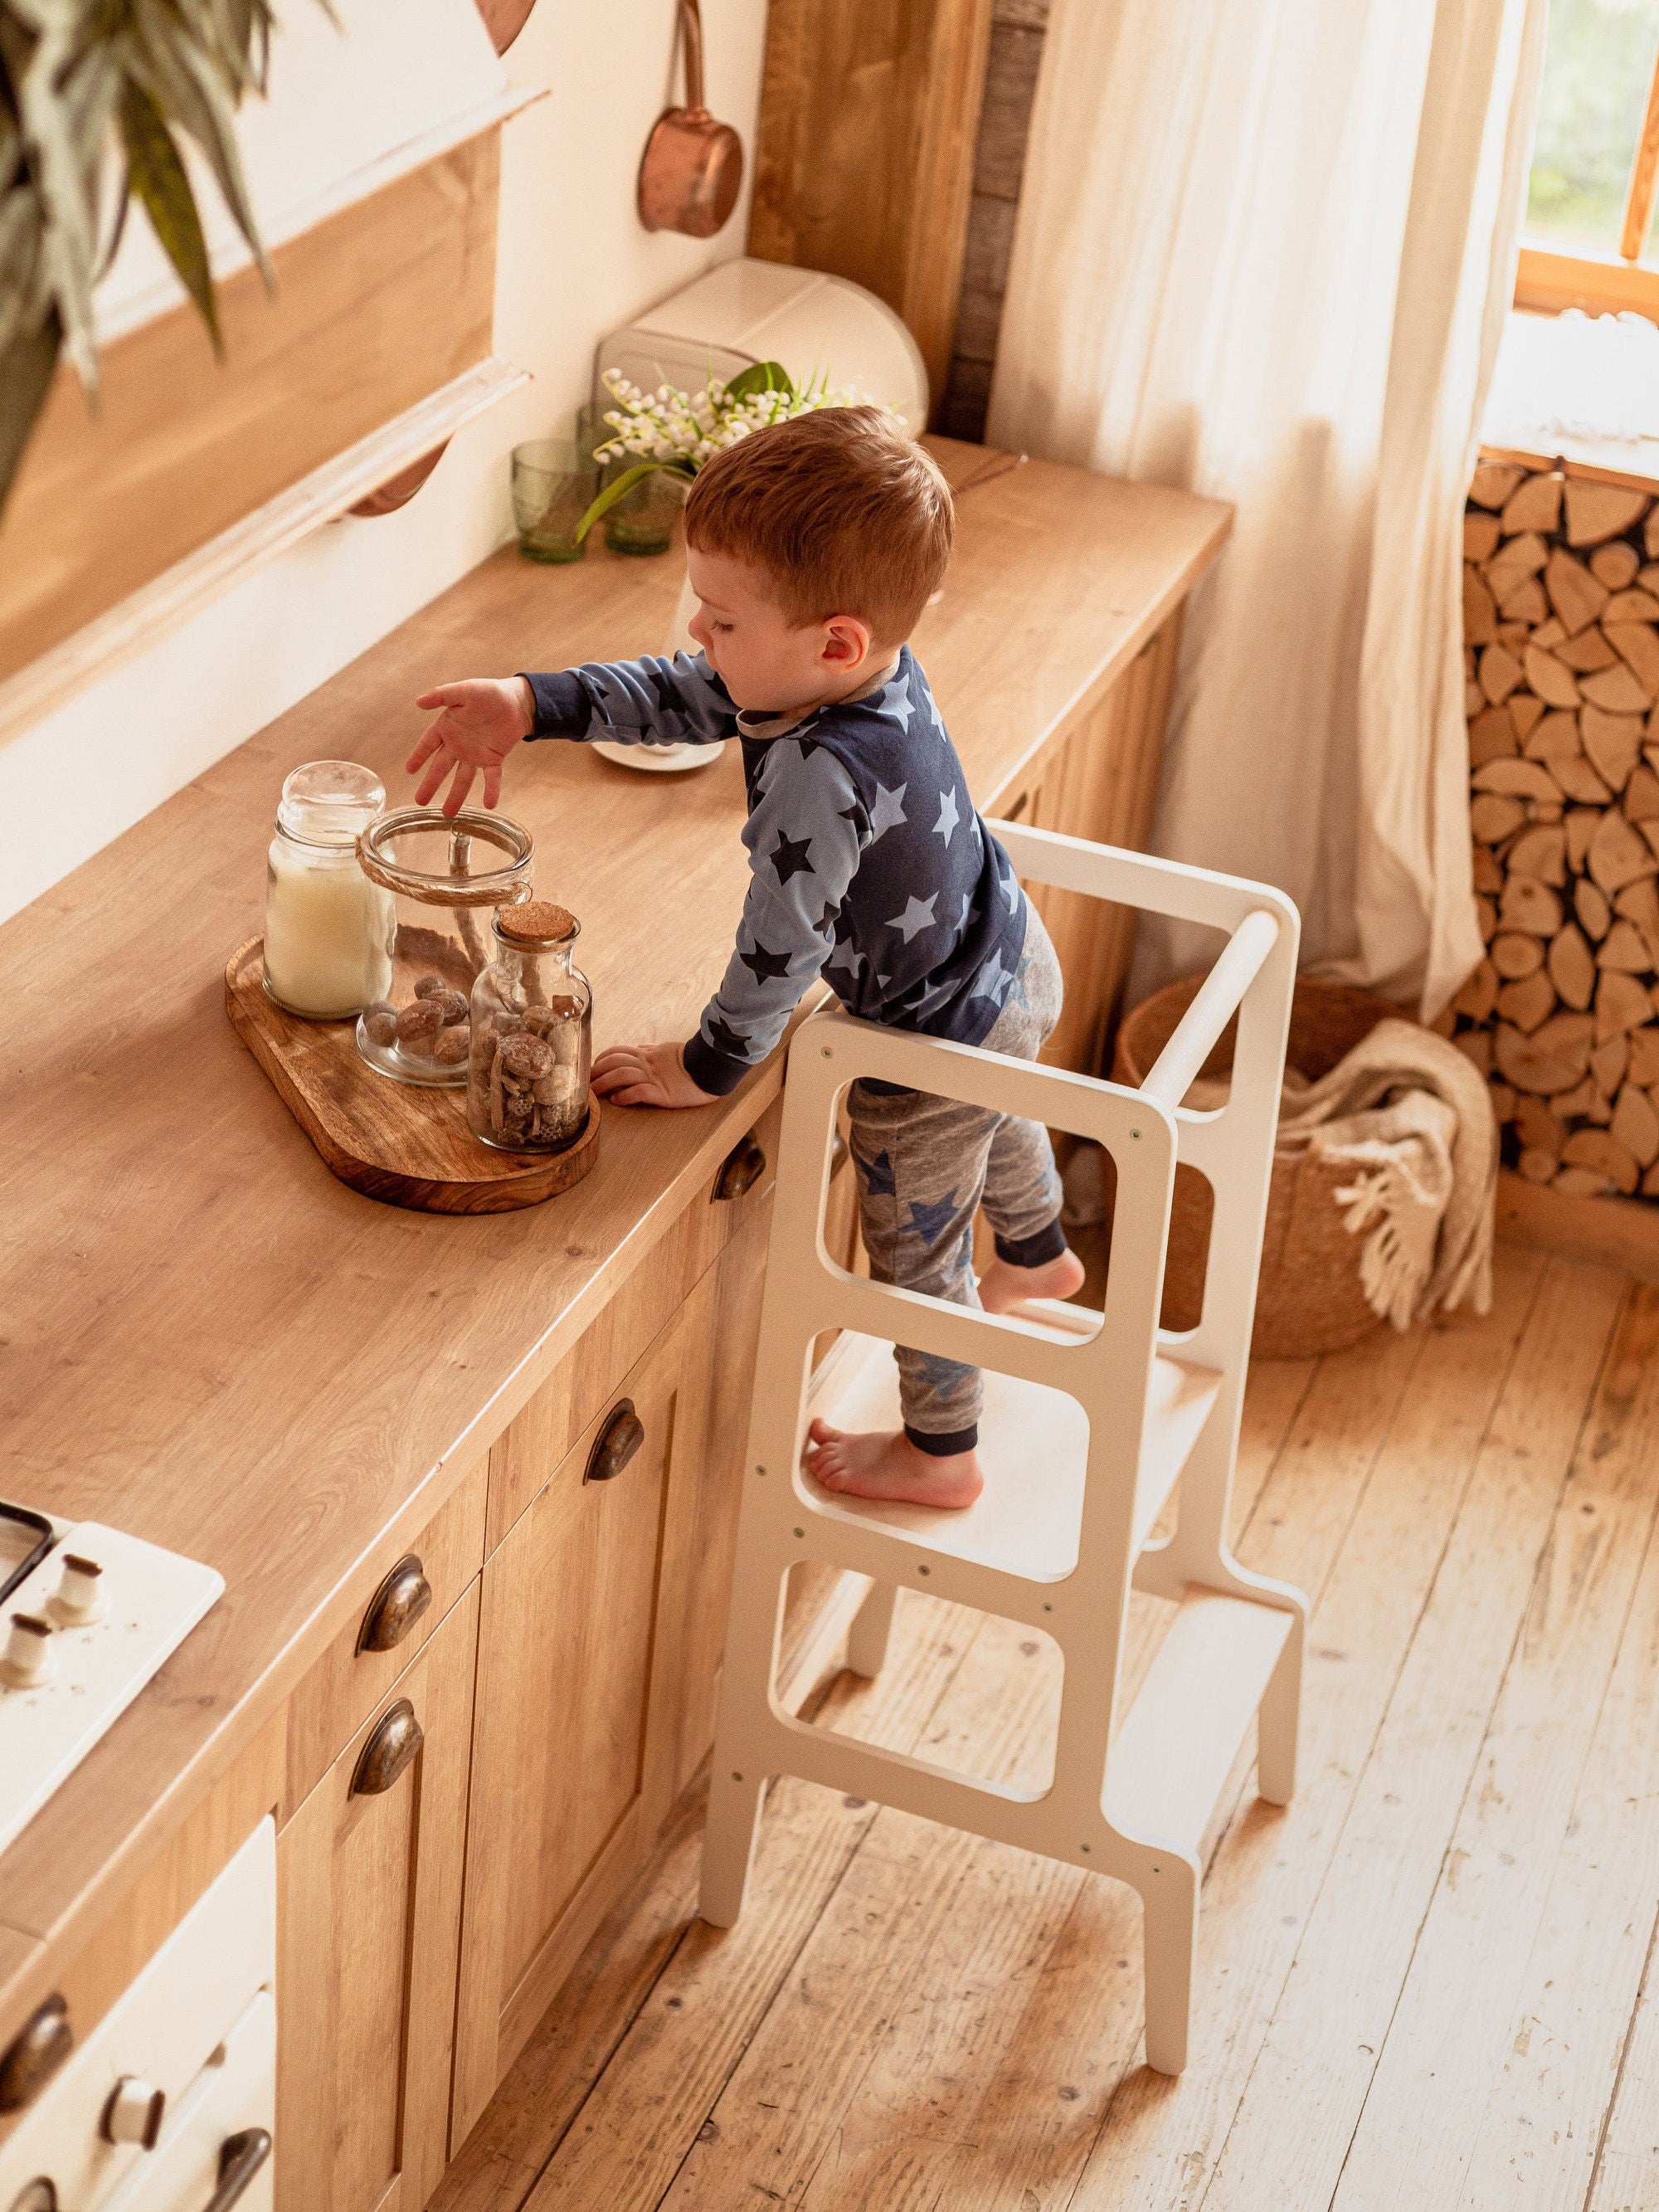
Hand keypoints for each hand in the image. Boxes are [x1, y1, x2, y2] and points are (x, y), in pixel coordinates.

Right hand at [406, 677, 534, 814]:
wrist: (517, 701)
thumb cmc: (488, 692)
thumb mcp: (464, 690)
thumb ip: (442, 695)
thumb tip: (418, 702)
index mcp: (447, 727)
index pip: (427, 744)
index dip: (418, 756)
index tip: (409, 770)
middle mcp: (458, 744)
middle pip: (441, 767)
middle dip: (431, 784)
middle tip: (420, 802)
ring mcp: (475, 754)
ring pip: (462, 778)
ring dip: (456, 796)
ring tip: (448, 814)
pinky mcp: (493, 759)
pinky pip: (491, 778)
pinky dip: (491, 790)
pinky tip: (489, 805)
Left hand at [592, 1040, 715, 1108]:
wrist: (710, 1069)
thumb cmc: (690, 1061)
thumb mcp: (666, 1050)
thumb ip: (650, 1051)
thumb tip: (636, 1049)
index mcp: (648, 1054)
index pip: (618, 1051)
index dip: (601, 1058)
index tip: (592, 1067)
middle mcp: (648, 1063)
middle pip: (614, 1062)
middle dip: (597, 1072)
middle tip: (585, 1083)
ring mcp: (654, 1077)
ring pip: (622, 1075)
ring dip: (604, 1084)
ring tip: (594, 1094)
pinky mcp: (663, 1093)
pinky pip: (639, 1092)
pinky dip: (625, 1096)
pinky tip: (617, 1101)